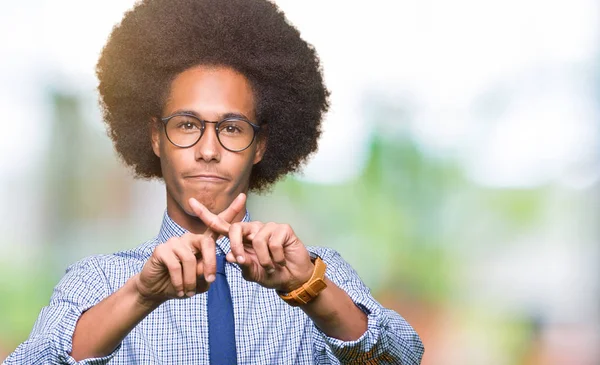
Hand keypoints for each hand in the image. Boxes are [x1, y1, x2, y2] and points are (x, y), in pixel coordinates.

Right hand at [135, 193, 245, 304]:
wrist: (157, 290)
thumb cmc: (182, 284)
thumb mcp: (201, 281)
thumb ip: (208, 273)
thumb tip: (208, 269)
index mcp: (201, 242)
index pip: (217, 226)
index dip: (230, 211)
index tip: (243, 197)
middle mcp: (189, 238)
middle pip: (208, 244)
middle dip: (211, 264)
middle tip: (211, 280)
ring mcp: (174, 241)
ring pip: (190, 259)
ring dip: (191, 280)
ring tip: (189, 291)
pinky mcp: (162, 249)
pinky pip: (176, 265)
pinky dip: (179, 281)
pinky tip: (178, 290)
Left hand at [189, 199, 313, 292]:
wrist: (293, 279)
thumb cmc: (272, 275)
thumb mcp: (253, 273)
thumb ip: (242, 265)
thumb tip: (229, 256)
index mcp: (241, 238)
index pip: (221, 225)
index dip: (206, 215)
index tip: (191, 203)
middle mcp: (253, 229)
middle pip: (235, 229)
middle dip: (237, 246)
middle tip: (243, 261)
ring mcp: (268, 227)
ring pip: (257, 240)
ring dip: (264, 260)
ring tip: (271, 265)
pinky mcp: (283, 228)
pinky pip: (272, 243)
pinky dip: (275, 258)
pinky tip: (281, 260)